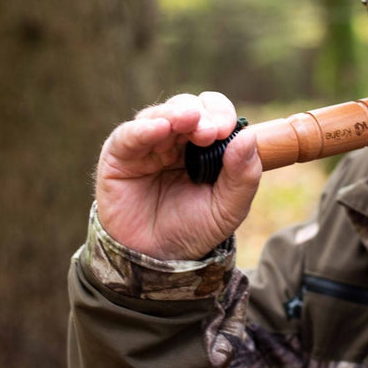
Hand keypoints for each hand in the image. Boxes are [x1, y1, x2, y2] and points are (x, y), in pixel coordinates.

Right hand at [94, 91, 261, 259]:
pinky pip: (128, 135)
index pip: (213, 113)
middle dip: (203, 114)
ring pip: (159, 115)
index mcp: (202, 146)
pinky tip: (160, 128)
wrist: (158, 260)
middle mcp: (174, 140)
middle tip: (212, 132)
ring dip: (177, 114)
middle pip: (187, 107)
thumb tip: (248, 137)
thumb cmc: (193, 230)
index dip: (222, 113)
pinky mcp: (118, 156)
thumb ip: (244, 175)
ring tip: (190, 121)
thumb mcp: (228, 208)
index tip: (229, 129)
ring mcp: (146, 145)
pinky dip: (144, 128)